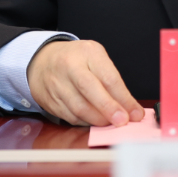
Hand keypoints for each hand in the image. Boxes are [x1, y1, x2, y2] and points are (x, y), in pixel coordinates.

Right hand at [26, 39, 144, 126]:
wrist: (42, 61)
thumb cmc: (76, 60)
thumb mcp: (96, 59)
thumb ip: (112, 81)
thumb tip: (129, 108)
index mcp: (88, 53)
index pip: (108, 77)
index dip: (123, 98)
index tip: (135, 113)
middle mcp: (70, 66)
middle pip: (91, 91)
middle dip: (109, 109)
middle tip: (123, 121)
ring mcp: (57, 84)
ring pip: (79, 108)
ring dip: (98, 120)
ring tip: (110, 123)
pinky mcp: (50, 100)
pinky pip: (70, 116)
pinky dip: (85, 122)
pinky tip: (94, 122)